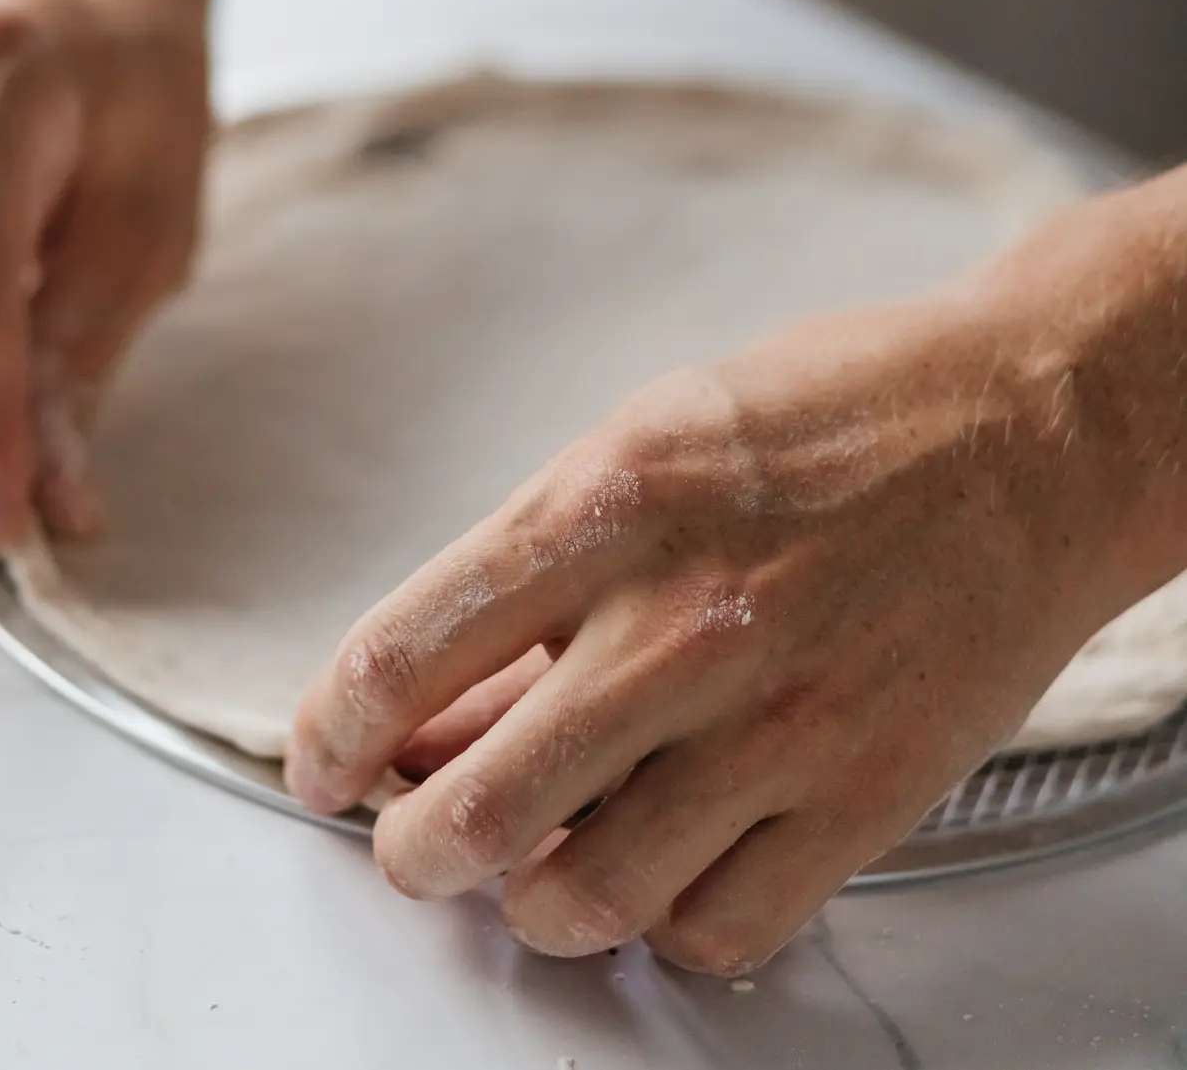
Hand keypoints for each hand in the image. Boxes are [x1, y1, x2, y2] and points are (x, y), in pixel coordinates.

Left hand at [287, 289, 1135, 974]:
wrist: (1026, 430)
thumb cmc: (836, 414)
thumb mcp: (647, 442)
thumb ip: (535, 579)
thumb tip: (439, 704)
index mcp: (610, 504)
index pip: (405, 651)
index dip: (328, 733)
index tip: (318, 764)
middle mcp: (683, 622)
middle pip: (477, 810)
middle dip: (407, 851)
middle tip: (409, 840)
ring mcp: (777, 721)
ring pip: (587, 898)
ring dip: (524, 903)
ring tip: (523, 866)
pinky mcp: (864, 795)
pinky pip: (719, 931)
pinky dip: (660, 926)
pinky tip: (655, 870)